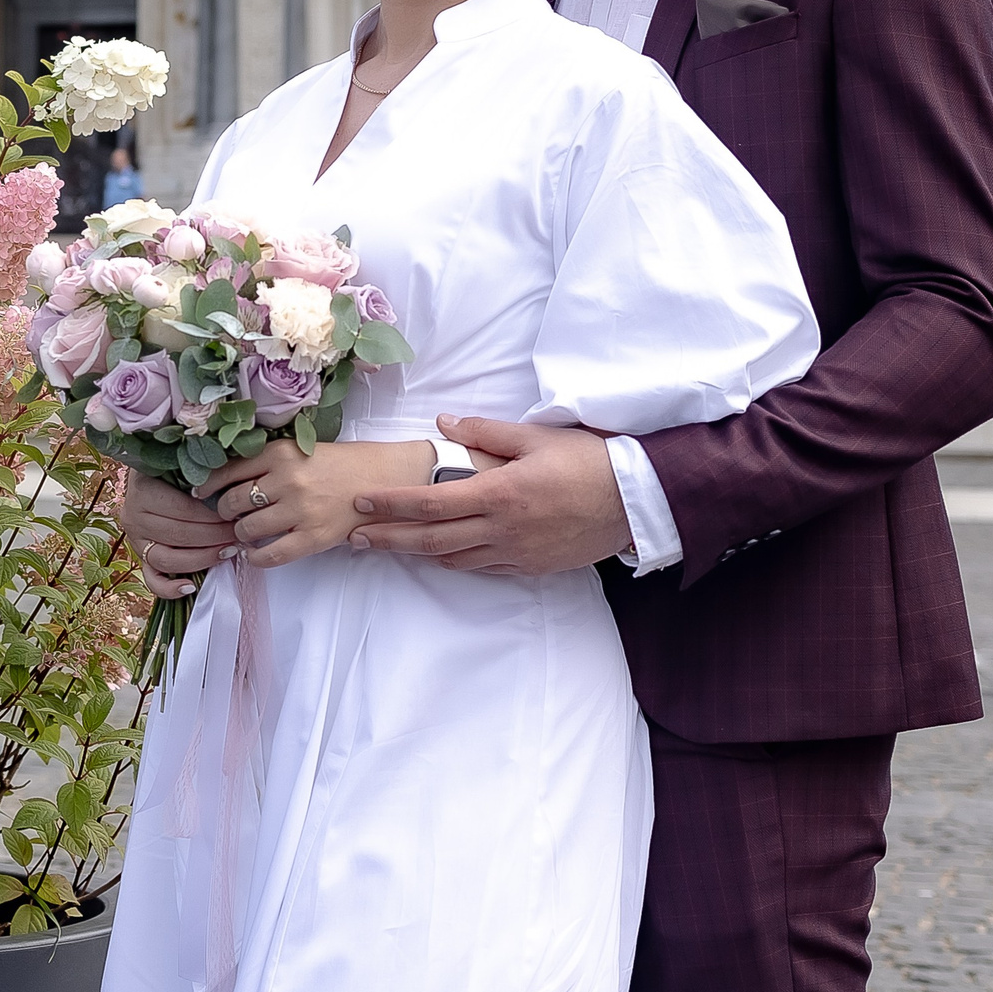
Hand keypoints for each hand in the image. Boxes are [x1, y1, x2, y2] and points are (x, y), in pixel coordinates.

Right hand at [120, 471, 240, 599]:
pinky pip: (151, 580)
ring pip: (167, 559)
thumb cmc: (172, 469)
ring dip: (202, 559)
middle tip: (240, 534)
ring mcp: (135, 540)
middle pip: (178, 535)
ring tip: (227, 553)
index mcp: (143, 490)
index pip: (183, 510)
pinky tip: (190, 587)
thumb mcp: (181, 464)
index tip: (238, 517)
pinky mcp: (140, 558)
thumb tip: (231, 489)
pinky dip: (169, 589)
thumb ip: (201, 475)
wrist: (149, 474)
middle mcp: (133, 516)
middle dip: (215, 537)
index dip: (213, 517)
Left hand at [210, 440, 435, 569]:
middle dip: (225, 512)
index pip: (228, 471)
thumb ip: (266, 462)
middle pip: (233, 502)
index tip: (201, 492)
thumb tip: (224, 481)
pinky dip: (256, 558)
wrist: (380, 479)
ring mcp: (300, 510)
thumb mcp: (298, 450)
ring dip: (241, 534)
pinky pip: (271, 555)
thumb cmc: (337, 464)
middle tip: (230, 515)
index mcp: (280, 453)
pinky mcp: (313, 537)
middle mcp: (287, 480)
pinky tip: (256, 554)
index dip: (208, 485)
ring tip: (247, 531)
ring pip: (247, 529)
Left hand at [345, 416, 630, 574]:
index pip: (429, 503)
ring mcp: (517, 552)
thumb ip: (484, 432)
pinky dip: (455, 561)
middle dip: (389, 539)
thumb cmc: (588, 461)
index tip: (360, 502)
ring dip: (417, 553)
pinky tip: (440, 555)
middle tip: (355, 537)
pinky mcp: (532, 566)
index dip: (391, 505)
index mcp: (498, 494)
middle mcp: (502, 530)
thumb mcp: (534, 437)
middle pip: (431, 540)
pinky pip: (483, 568)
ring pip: (454, 559)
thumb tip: (443, 423)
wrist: (637, 501)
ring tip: (389, 546)